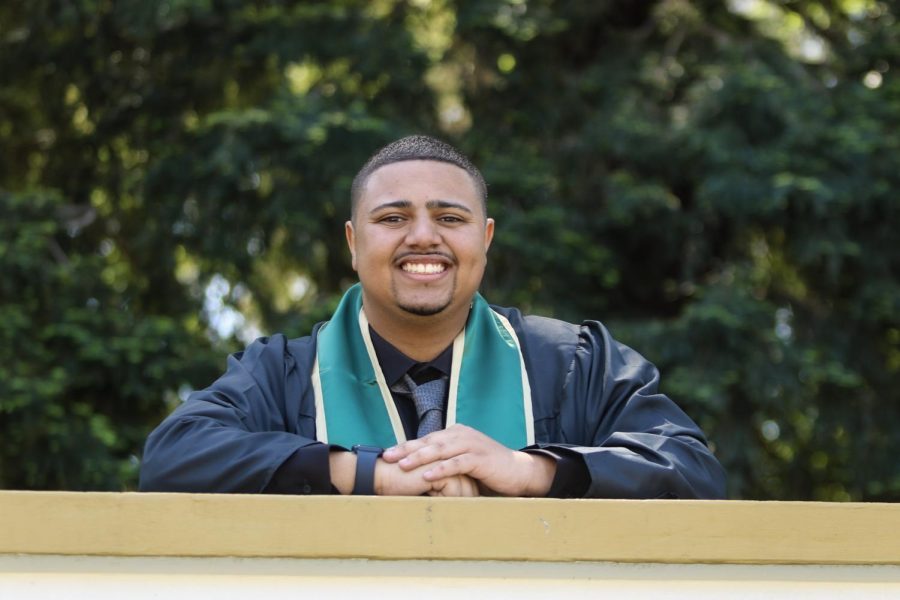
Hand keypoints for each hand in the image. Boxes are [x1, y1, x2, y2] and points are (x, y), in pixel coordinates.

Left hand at [381, 424, 555, 496]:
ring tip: (403, 465)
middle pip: (430, 441)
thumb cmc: (488, 469)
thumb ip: (446, 459)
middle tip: (388, 456)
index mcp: (456, 433)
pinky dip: (441, 469)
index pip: (427, 439)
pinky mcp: (480, 458)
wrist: (518, 471)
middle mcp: (462, 434)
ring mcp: (472, 444)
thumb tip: (421, 468)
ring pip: (441, 450)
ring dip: (420, 457)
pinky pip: (457, 463)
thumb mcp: (464, 460)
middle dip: (407, 449)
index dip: (407, 446)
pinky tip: (427, 475)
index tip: (387, 454)